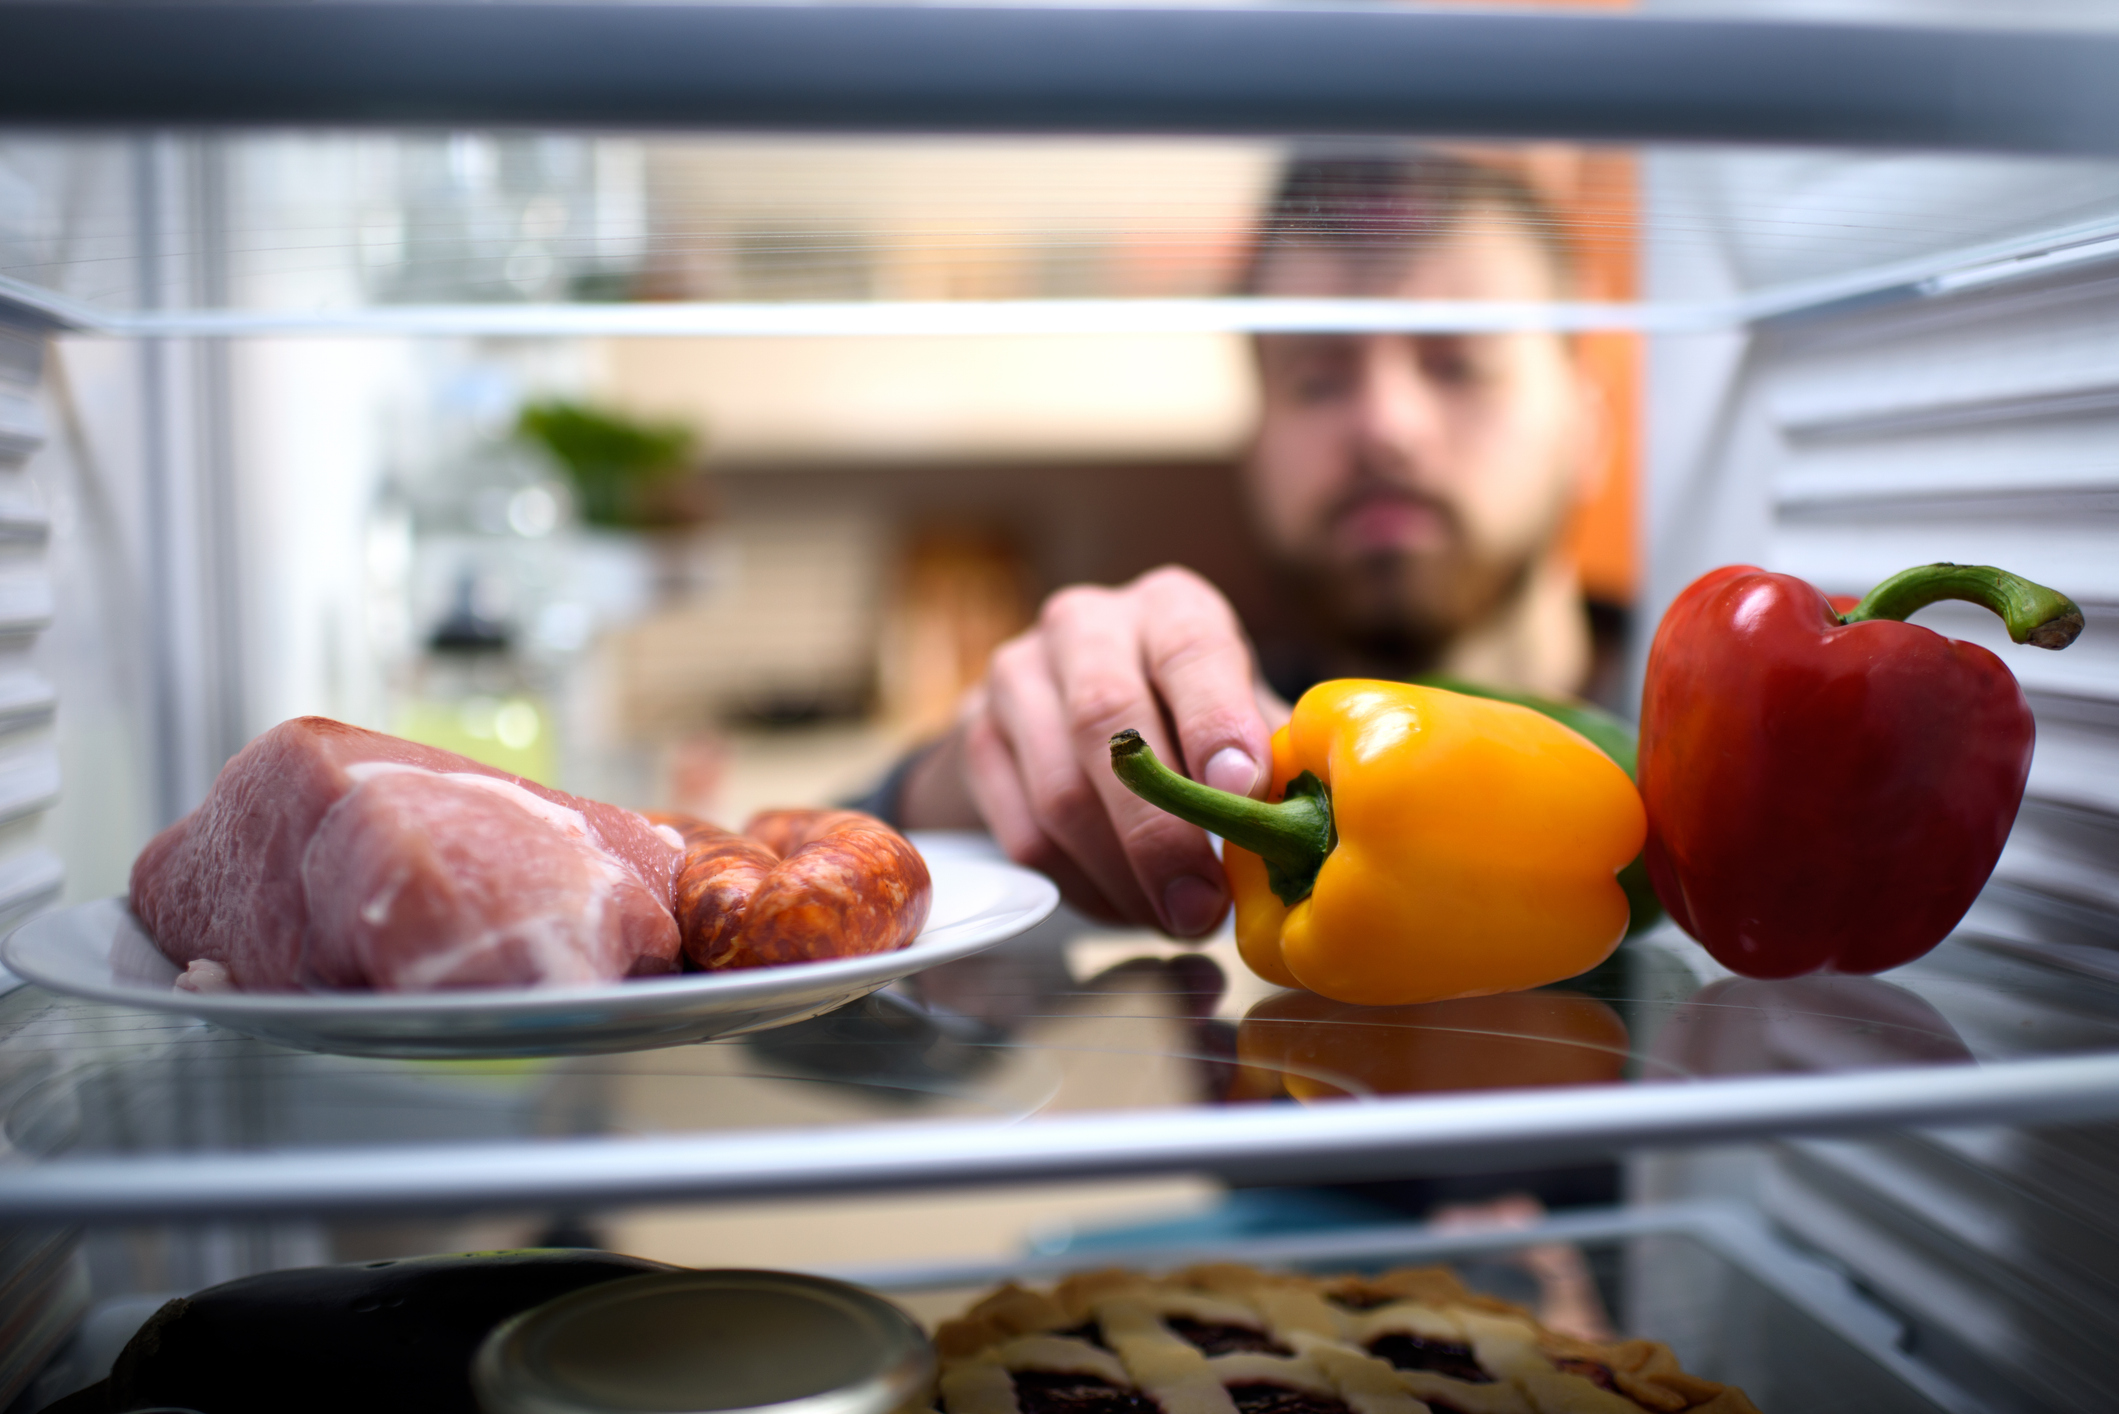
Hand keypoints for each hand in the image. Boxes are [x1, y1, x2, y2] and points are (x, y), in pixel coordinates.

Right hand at [900, 567, 1282, 935]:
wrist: (1065, 710)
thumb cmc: (1183, 717)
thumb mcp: (1238, 714)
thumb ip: (1272, 755)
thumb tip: (1310, 821)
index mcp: (1169, 606)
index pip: (1191, 649)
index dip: (1216, 721)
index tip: (1240, 790)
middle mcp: (1086, 624)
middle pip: (1107, 721)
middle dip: (1159, 830)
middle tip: (1201, 906)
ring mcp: (1018, 676)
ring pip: (1060, 790)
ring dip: (1121, 875)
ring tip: (1172, 919)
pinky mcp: (976, 737)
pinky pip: (1024, 835)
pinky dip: (1081, 887)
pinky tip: (1124, 906)